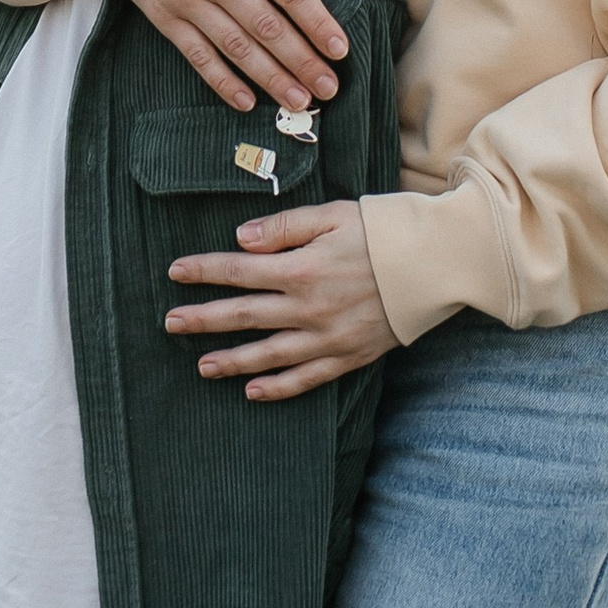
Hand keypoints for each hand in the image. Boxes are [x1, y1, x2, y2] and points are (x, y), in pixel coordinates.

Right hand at [80, 0, 349, 116]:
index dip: (317, 22)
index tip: (339, 49)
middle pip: (267, 26)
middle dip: (302, 61)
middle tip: (329, 88)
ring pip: (237, 47)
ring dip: (271, 78)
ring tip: (299, 101)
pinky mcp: (166, 18)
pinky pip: (198, 55)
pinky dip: (223, 81)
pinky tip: (247, 101)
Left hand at [166, 198, 400, 401]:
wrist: (437, 265)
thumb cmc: (384, 232)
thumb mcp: (333, 215)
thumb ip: (285, 227)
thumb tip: (241, 240)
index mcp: (301, 269)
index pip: (238, 271)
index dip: (203, 271)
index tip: (175, 273)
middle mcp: (308, 308)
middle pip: (243, 316)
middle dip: (202, 320)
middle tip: (170, 324)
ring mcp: (327, 337)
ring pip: (268, 355)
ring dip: (231, 361)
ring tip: (201, 365)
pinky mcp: (348, 356)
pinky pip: (306, 378)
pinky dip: (278, 388)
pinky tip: (254, 392)